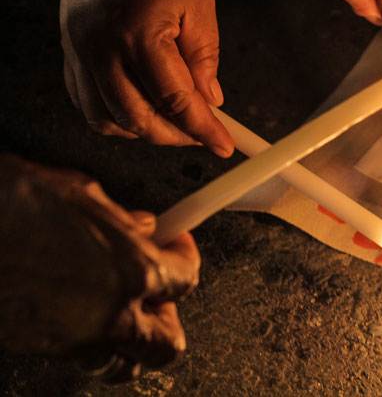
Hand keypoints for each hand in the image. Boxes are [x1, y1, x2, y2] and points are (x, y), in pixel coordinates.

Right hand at [0, 153, 200, 381]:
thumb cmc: (20, 201)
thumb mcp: (86, 194)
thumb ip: (123, 220)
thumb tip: (144, 227)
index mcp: (135, 270)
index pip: (187, 280)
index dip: (185, 258)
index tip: (176, 246)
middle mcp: (111, 313)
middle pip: (166, 345)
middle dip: (167, 319)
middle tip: (158, 293)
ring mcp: (74, 339)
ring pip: (121, 362)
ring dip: (128, 340)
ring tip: (120, 310)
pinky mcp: (40, 348)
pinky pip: (80, 355)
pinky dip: (87, 340)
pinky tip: (79, 310)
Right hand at [60, 0, 232, 156]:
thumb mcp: (198, 1)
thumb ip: (204, 56)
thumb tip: (211, 100)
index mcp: (140, 33)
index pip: (175, 100)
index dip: (202, 129)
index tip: (223, 146)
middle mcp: (102, 48)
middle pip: (137, 119)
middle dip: (175, 136)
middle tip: (202, 132)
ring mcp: (79, 52)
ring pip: (106, 119)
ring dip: (143, 131)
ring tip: (174, 121)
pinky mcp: (68, 51)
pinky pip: (86, 102)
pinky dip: (114, 117)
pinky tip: (140, 109)